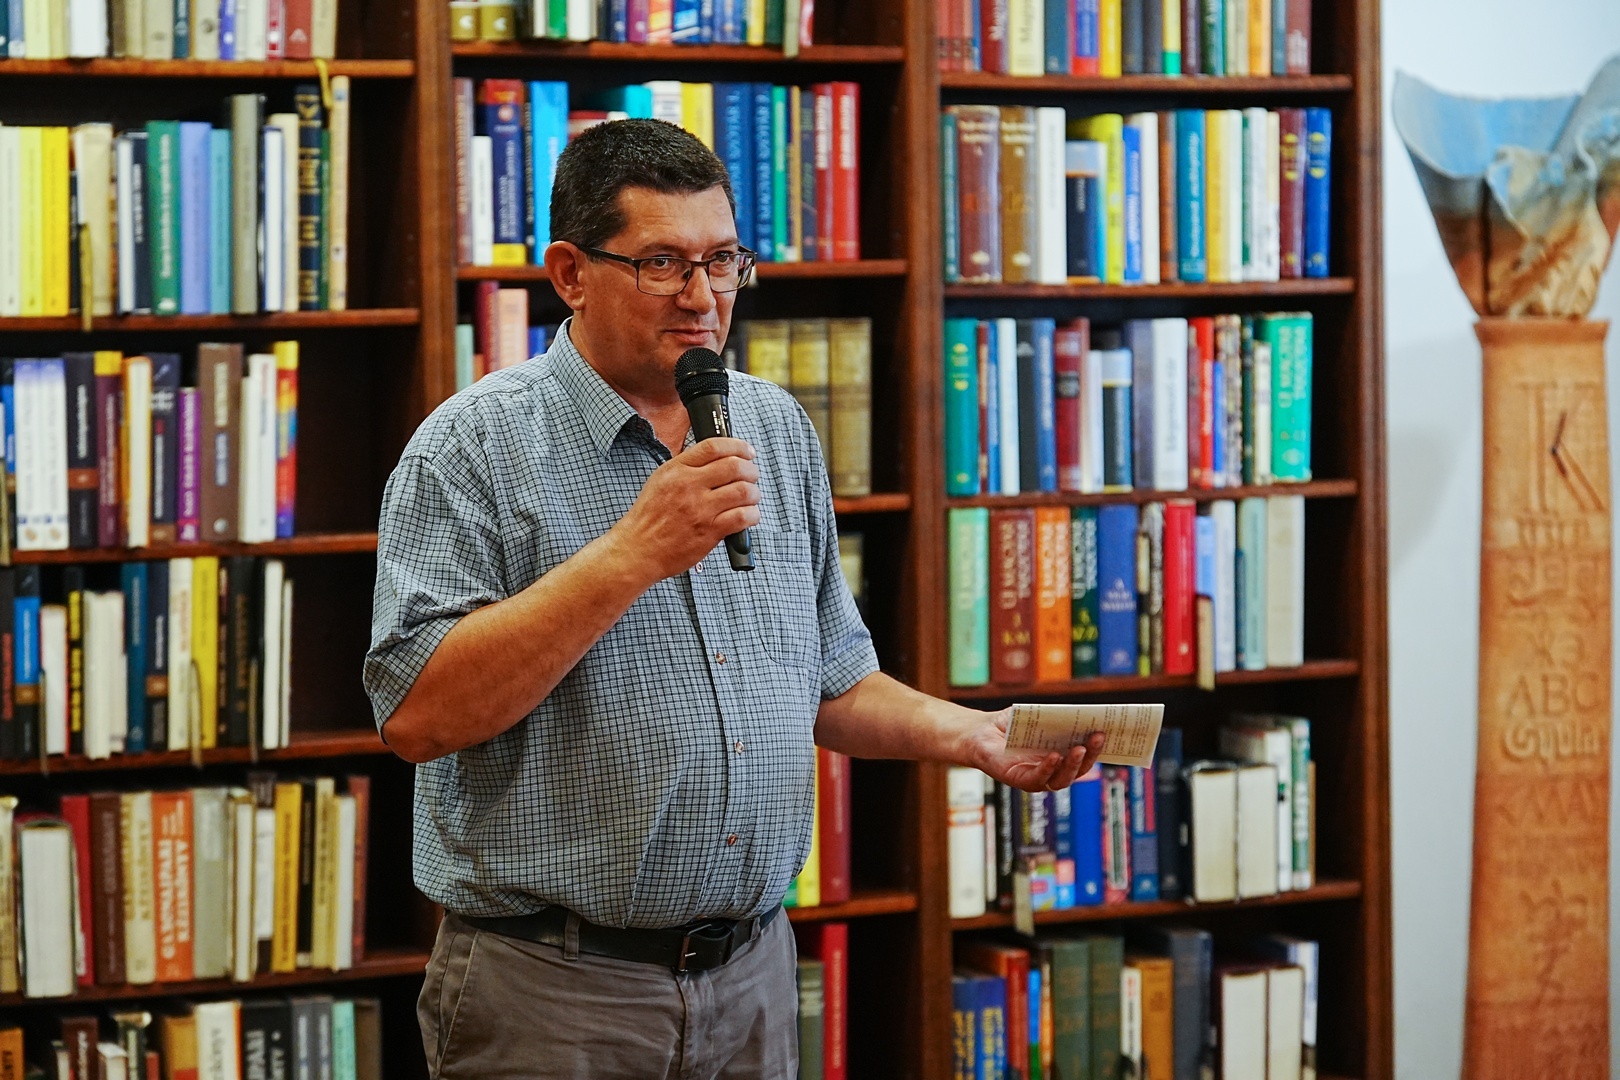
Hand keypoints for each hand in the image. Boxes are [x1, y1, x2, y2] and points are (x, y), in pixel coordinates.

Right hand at [612, 437, 761, 580]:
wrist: (638, 550)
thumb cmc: (649, 518)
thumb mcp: (660, 481)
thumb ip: (687, 468)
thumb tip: (718, 458)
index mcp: (676, 470)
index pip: (713, 446)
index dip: (737, 446)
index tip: (746, 451)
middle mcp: (688, 486)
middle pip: (734, 466)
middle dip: (751, 469)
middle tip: (752, 475)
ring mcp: (700, 509)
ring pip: (743, 490)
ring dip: (754, 493)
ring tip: (751, 497)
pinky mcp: (709, 531)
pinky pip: (743, 517)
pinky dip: (753, 514)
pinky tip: (749, 515)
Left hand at [962, 708, 1105, 792]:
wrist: (977, 732)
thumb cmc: (1009, 724)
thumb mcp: (1035, 714)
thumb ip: (1056, 715)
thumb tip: (1082, 710)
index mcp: (1060, 755)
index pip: (1084, 755)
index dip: (1099, 748)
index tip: (1113, 732)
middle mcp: (1051, 770)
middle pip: (1078, 769)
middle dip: (1090, 754)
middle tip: (1099, 736)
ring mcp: (1036, 777)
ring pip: (1061, 779)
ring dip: (1072, 765)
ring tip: (1079, 748)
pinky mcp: (1018, 780)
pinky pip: (1037, 779)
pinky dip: (1047, 769)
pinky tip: (1053, 756)